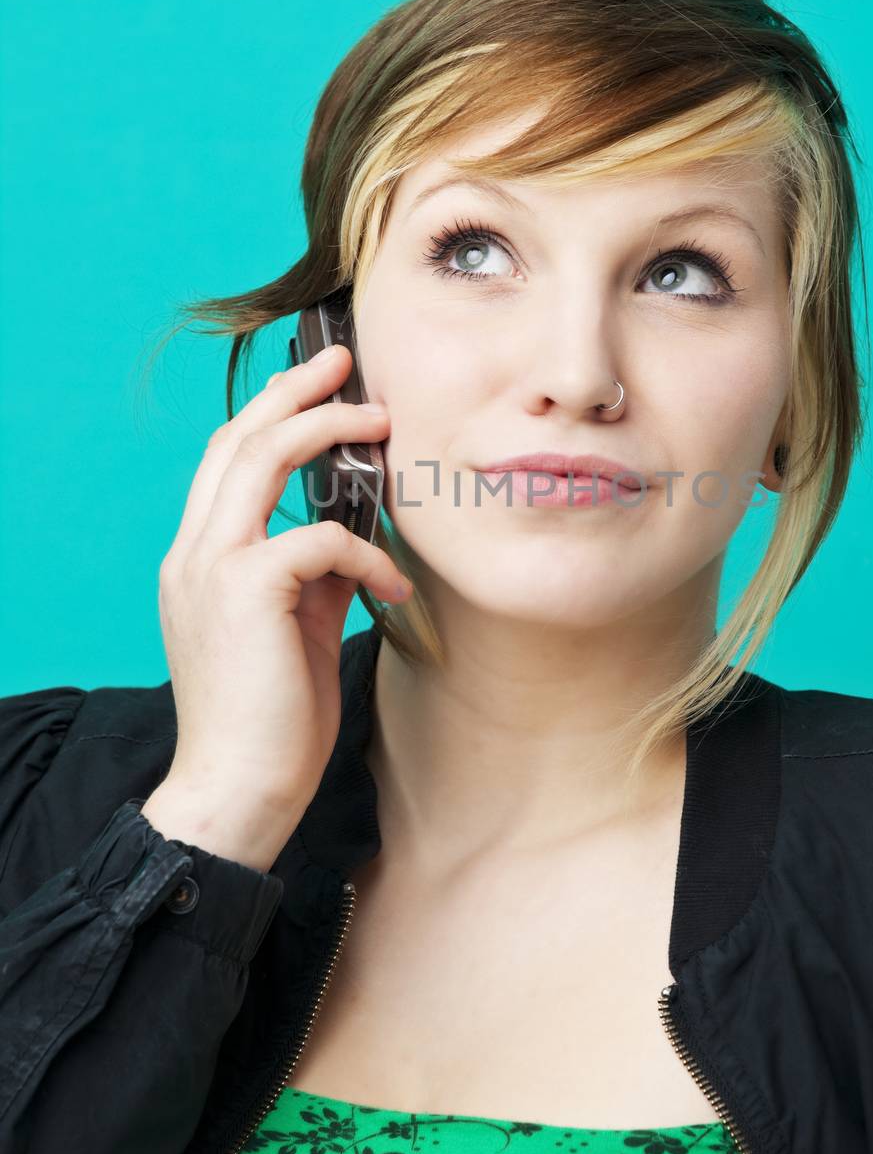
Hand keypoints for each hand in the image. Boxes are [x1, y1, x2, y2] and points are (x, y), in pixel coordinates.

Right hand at [152, 342, 407, 828]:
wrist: (238, 791)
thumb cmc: (271, 719)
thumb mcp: (295, 627)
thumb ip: (313, 573)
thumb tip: (356, 534)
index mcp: (199, 558)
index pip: (226, 459)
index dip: (271, 412)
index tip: (321, 385)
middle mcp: (194, 551)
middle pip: (239, 438)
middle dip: (296, 391)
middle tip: (348, 362)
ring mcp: (210, 567)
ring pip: (263, 458)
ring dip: (328, 430)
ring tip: (382, 426)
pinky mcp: (245, 591)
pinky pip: (318, 537)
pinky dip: (367, 554)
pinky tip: (396, 590)